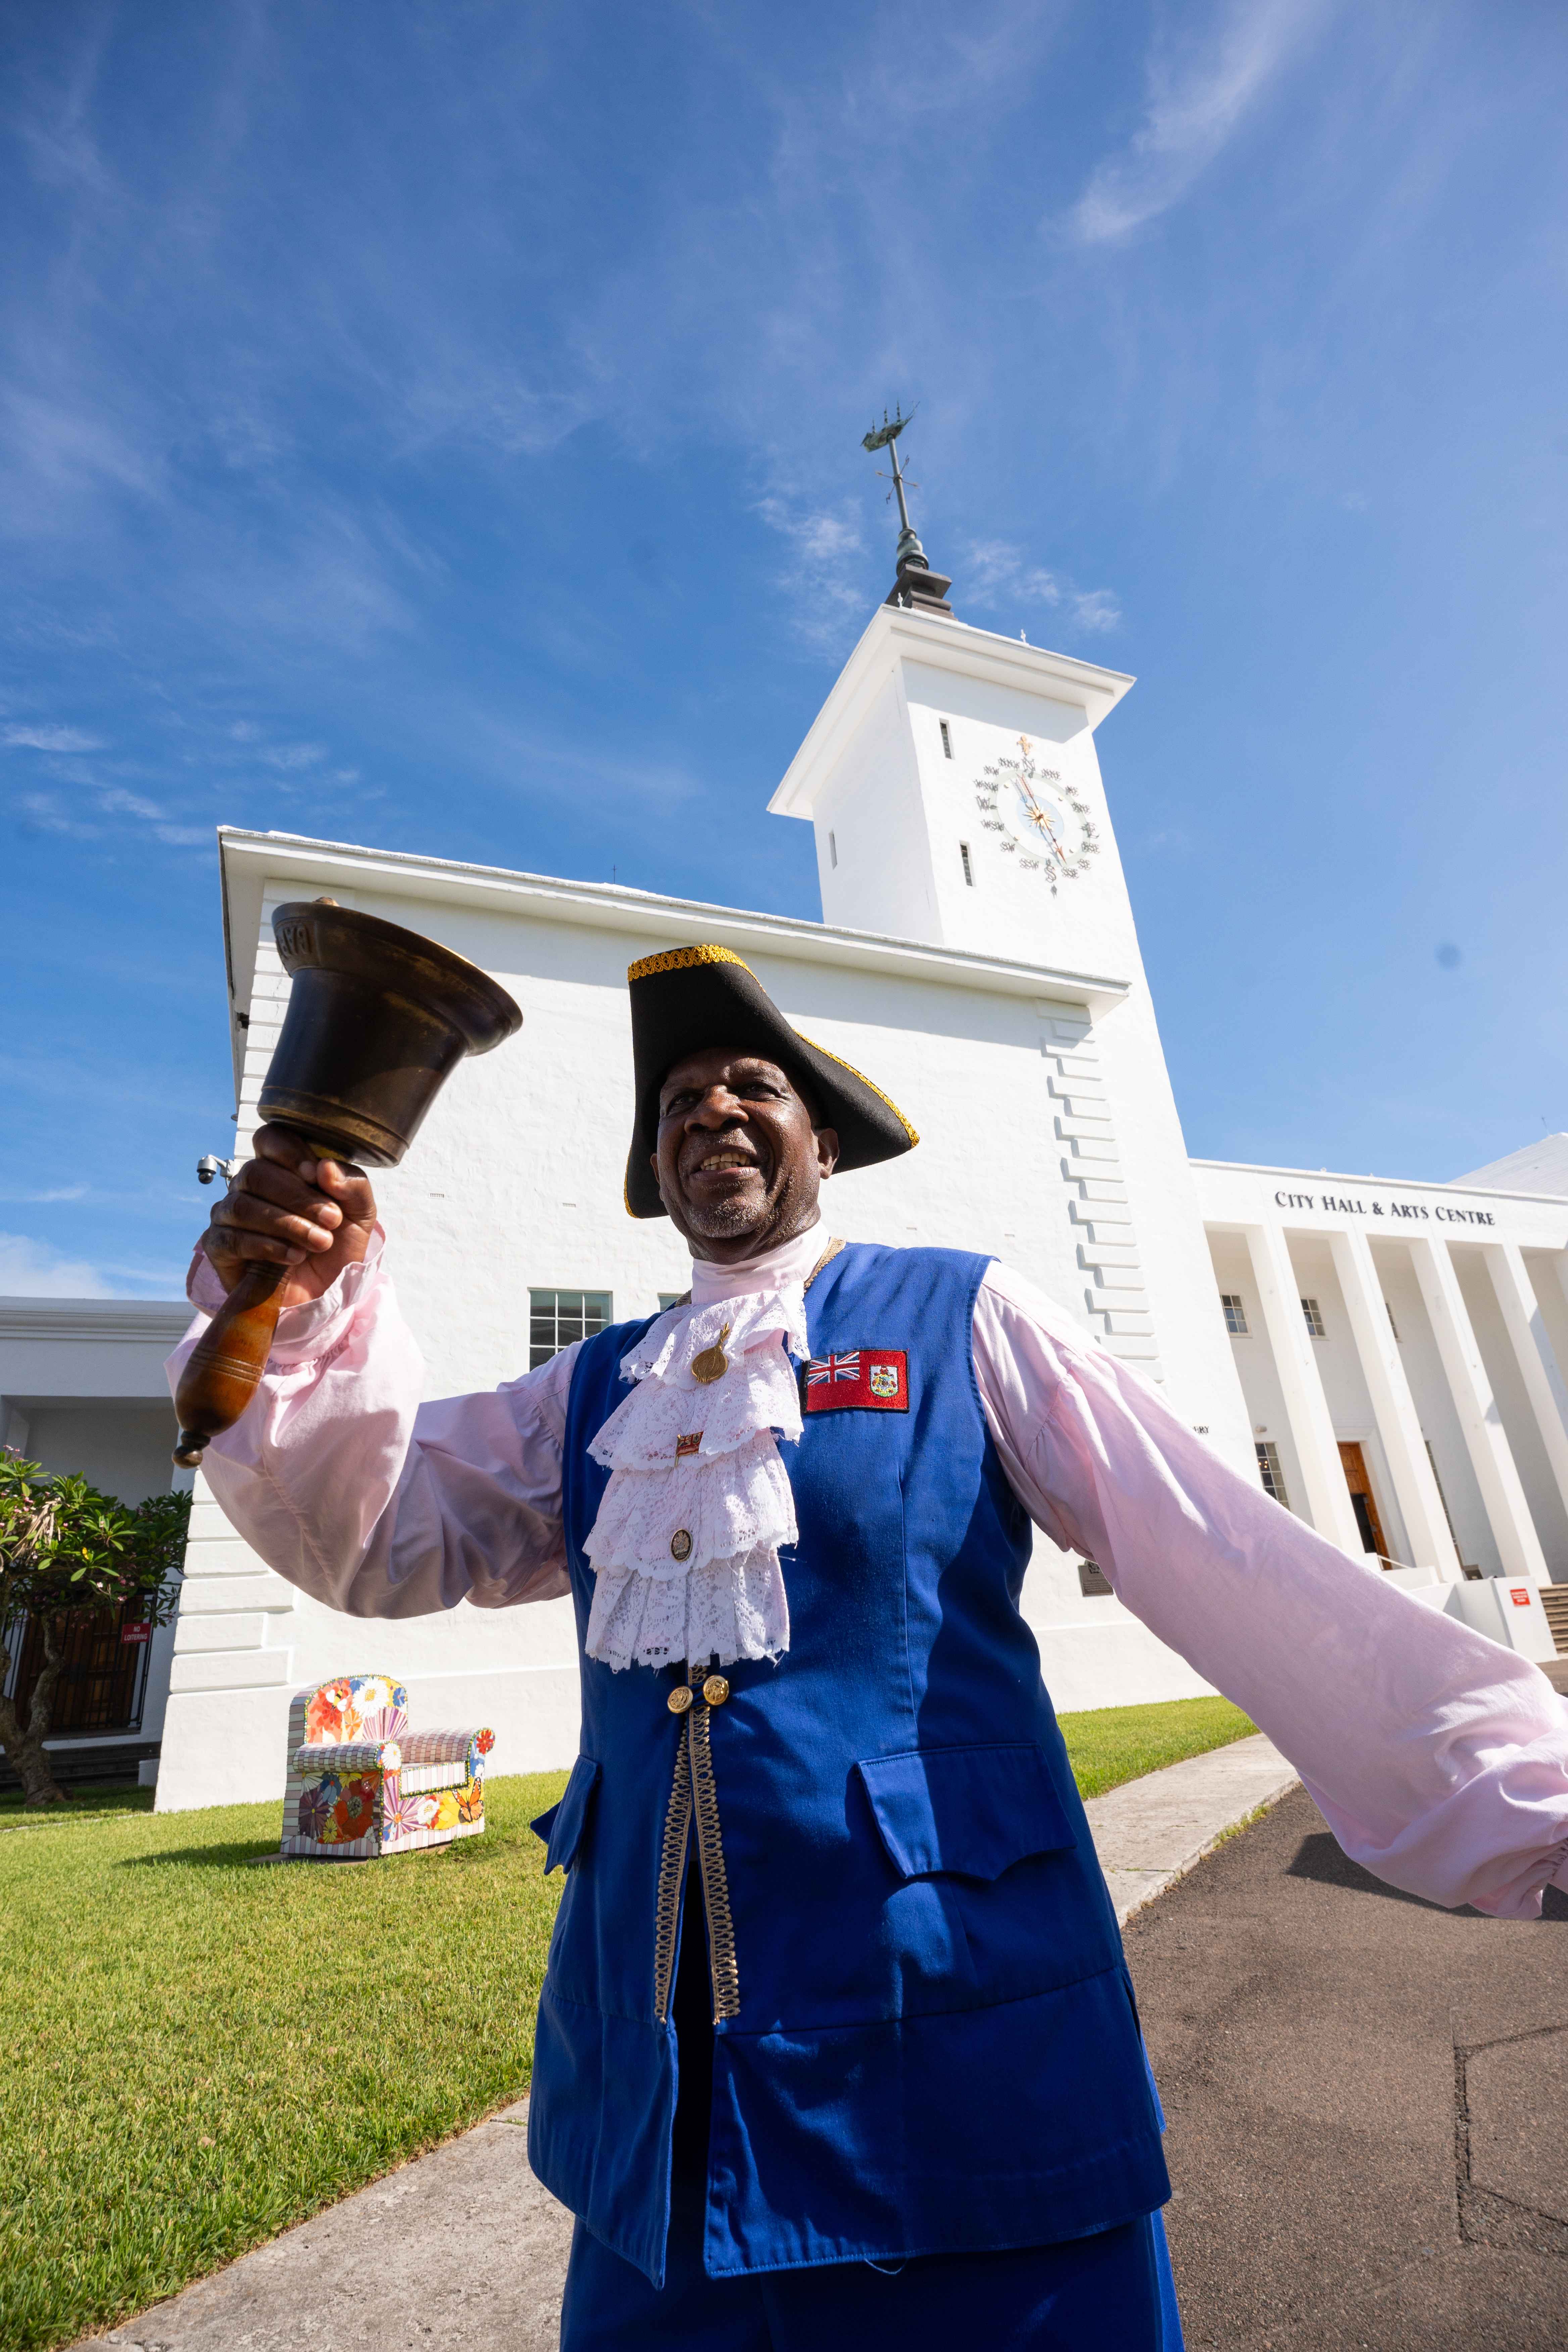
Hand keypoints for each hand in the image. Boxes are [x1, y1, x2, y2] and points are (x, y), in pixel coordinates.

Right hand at [200, 1124, 377, 1308]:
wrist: (325, 1292)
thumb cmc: (337, 1245)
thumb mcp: (360, 1215)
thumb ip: (353, 1185)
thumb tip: (325, 1166)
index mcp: (280, 1168)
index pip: (268, 1138)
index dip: (289, 1152)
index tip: (315, 1175)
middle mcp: (248, 1186)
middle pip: (255, 1172)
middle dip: (297, 1196)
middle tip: (331, 1220)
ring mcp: (229, 1215)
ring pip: (242, 1205)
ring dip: (287, 1224)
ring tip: (319, 1242)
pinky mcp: (219, 1246)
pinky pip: (232, 1238)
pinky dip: (267, 1246)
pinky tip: (294, 1256)